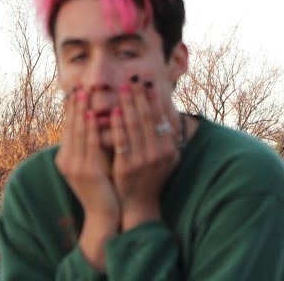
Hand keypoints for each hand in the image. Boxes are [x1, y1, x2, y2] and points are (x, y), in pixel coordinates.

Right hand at [54, 87, 117, 269]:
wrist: (103, 217)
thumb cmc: (101, 190)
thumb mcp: (91, 166)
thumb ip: (89, 148)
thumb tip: (94, 124)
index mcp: (66, 158)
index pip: (68, 128)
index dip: (71, 109)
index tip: (74, 91)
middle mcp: (67, 160)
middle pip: (70, 127)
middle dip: (74, 105)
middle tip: (78, 85)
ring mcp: (75, 166)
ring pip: (78, 133)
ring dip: (81, 111)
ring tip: (84, 93)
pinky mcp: (87, 172)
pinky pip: (90, 145)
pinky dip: (91, 129)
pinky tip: (93, 115)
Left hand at [110, 80, 181, 229]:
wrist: (140, 205)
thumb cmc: (152, 177)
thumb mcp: (166, 157)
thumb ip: (166, 136)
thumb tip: (166, 109)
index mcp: (170, 148)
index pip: (161, 117)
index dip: (154, 98)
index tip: (147, 82)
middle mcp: (160, 153)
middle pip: (148, 117)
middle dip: (140, 96)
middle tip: (132, 78)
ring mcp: (144, 160)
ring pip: (135, 125)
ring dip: (129, 104)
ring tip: (122, 88)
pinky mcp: (127, 166)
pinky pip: (122, 140)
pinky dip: (118, 124)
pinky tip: (114, 111)